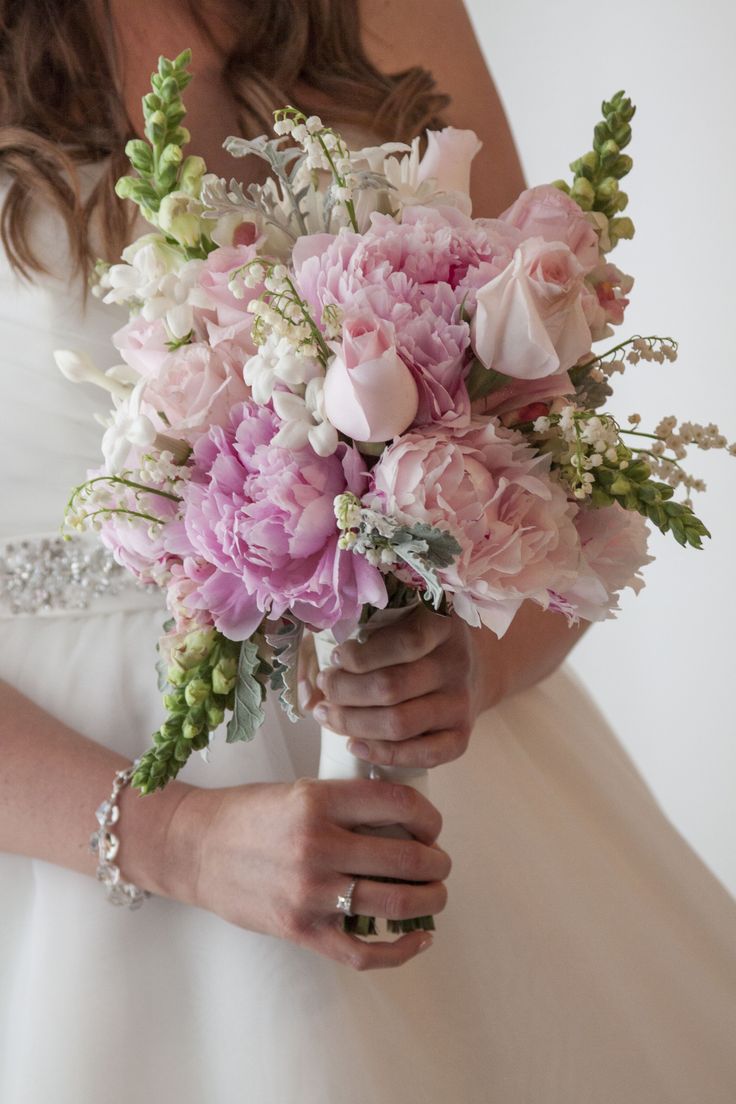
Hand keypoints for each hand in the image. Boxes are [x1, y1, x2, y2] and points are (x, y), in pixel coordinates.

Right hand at [166, 777, 450, 970]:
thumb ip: (347, 805)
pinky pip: (363, 950)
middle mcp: (317, 845)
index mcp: (318, 801)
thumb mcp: (300, 790)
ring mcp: (310, 892)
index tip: (431, 825)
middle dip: (436, 862)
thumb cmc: (248, 815)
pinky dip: (400, 950)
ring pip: (395, 903)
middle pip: (405, 858)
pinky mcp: (301, 929)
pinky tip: (418, 939)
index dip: (428, 816)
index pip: (398, 803)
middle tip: (439, 862)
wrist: (195, 847)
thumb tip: (405, 823)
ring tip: (435, 893)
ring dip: (429, 900)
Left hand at [312, 604, 486, 769]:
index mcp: (444, 625)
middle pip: (392, 687)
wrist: (470, 669)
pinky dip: (381, 754)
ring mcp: (461, 703)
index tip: (335, 656)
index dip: (361, 655)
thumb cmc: (416, 643)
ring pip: (400, 723)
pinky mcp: (461, 737)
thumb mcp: (396, 621)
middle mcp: (457, 664)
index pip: (404, 642)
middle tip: (326, 687)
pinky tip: (353, 745)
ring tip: (328, 714)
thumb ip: (355, 637)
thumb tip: (310, 684)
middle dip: (345, 691)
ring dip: (353, 723)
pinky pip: (422, 756)